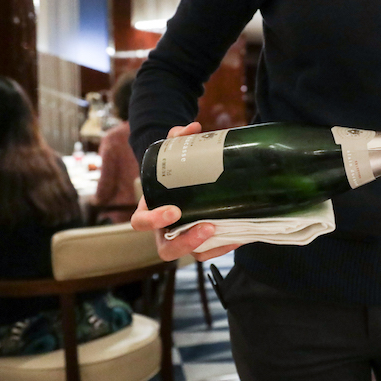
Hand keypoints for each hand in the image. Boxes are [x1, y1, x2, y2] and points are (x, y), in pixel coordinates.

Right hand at [130, 122, 241, 261]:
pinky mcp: (200, 242)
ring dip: (208, 247)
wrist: (181, 181)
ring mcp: (181, 238)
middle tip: (207, 226)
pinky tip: (240, 236)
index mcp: (149, 210)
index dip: (154, 220)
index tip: (174, 210)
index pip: (140, 223)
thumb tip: (194, 126)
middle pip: (165, 249)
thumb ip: (178, 139)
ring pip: (190, 255)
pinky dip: (223, 247)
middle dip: (185, 242)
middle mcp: (162, 230)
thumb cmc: (171, 170)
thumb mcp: (171, 153)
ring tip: (226, 231)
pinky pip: (209, 252)